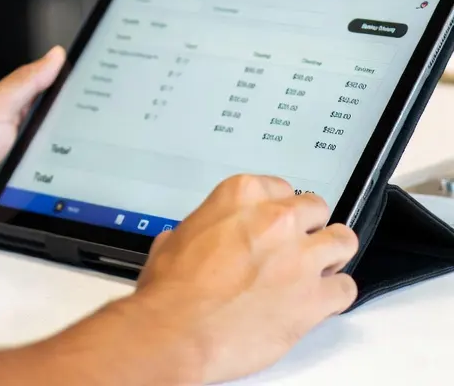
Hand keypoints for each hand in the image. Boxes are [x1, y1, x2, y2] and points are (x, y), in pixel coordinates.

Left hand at [0, 46, 65, 232]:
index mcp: (15, 104)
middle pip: (62, 132)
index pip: (57, 93)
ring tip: (55, 174)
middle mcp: (17, 131)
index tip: (102, 99)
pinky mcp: (13, 189)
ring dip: (59, 171)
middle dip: (74, 141)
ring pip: (55, 163)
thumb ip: (26, 82)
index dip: (80, 96)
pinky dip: (46, 192)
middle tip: (77, 147)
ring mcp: (15, 161)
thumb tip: (55, 54)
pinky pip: (41, 189)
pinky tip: (46, 194)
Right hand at [127, 174, 357, 383]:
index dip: (280, 210)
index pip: (283, 188)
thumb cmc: (173, 290)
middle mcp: (277, 219)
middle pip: (316, 210)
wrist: (177, 331)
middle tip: (296, 247)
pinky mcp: (314, 298)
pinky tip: (322, 301)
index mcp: (243, 195)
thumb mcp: (178, 236)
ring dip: (331, 255)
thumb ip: (204, 226)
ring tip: (320, 269)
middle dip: (308, 228)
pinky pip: (346, 288)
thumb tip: (204, 235)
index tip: (277, 224)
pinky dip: (337, 295)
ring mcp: (301, 258)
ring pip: (343, 241)